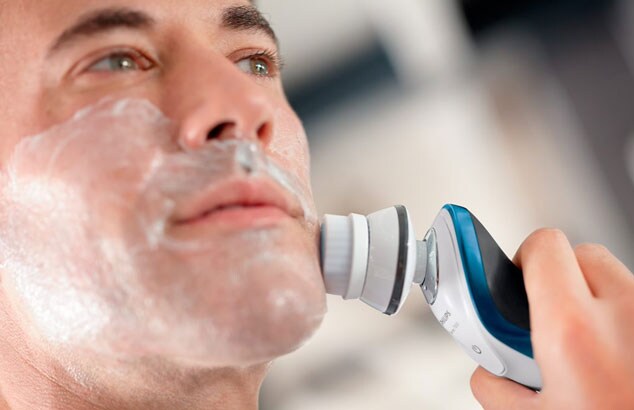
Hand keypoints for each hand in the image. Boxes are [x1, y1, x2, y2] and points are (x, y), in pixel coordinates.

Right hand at [470, 229, 633, 409]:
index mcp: (573, 331)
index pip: (543, 246)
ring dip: (594, 300)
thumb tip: (488, 368)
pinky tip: (617, 359)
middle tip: (547, 319)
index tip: (514, 278)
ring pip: (616, 279)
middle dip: (557, 278)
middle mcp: (625, 313)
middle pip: (581, 254)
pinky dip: (623, 320)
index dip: (522, 259)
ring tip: (587, 348)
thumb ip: (497, 385)